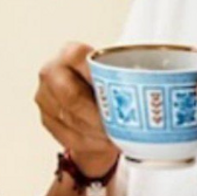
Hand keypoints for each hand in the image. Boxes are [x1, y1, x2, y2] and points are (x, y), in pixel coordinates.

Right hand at [35, 43, 118, 175]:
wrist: (88, 104)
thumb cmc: (105, 85)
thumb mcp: (115, 72)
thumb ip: (124, 75)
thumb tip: (152, 88)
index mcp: (70, 53)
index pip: (79, 59)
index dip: (98, 79)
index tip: (116, 96)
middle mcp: (51, 71)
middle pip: (71, 96)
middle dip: (96, 116)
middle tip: (116, 127)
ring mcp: (44, 96)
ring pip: (69, 119)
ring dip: (94, 132)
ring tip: (114, 137)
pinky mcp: (45, 118)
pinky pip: (66, 135)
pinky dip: (87, 142)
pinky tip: (101, 142)